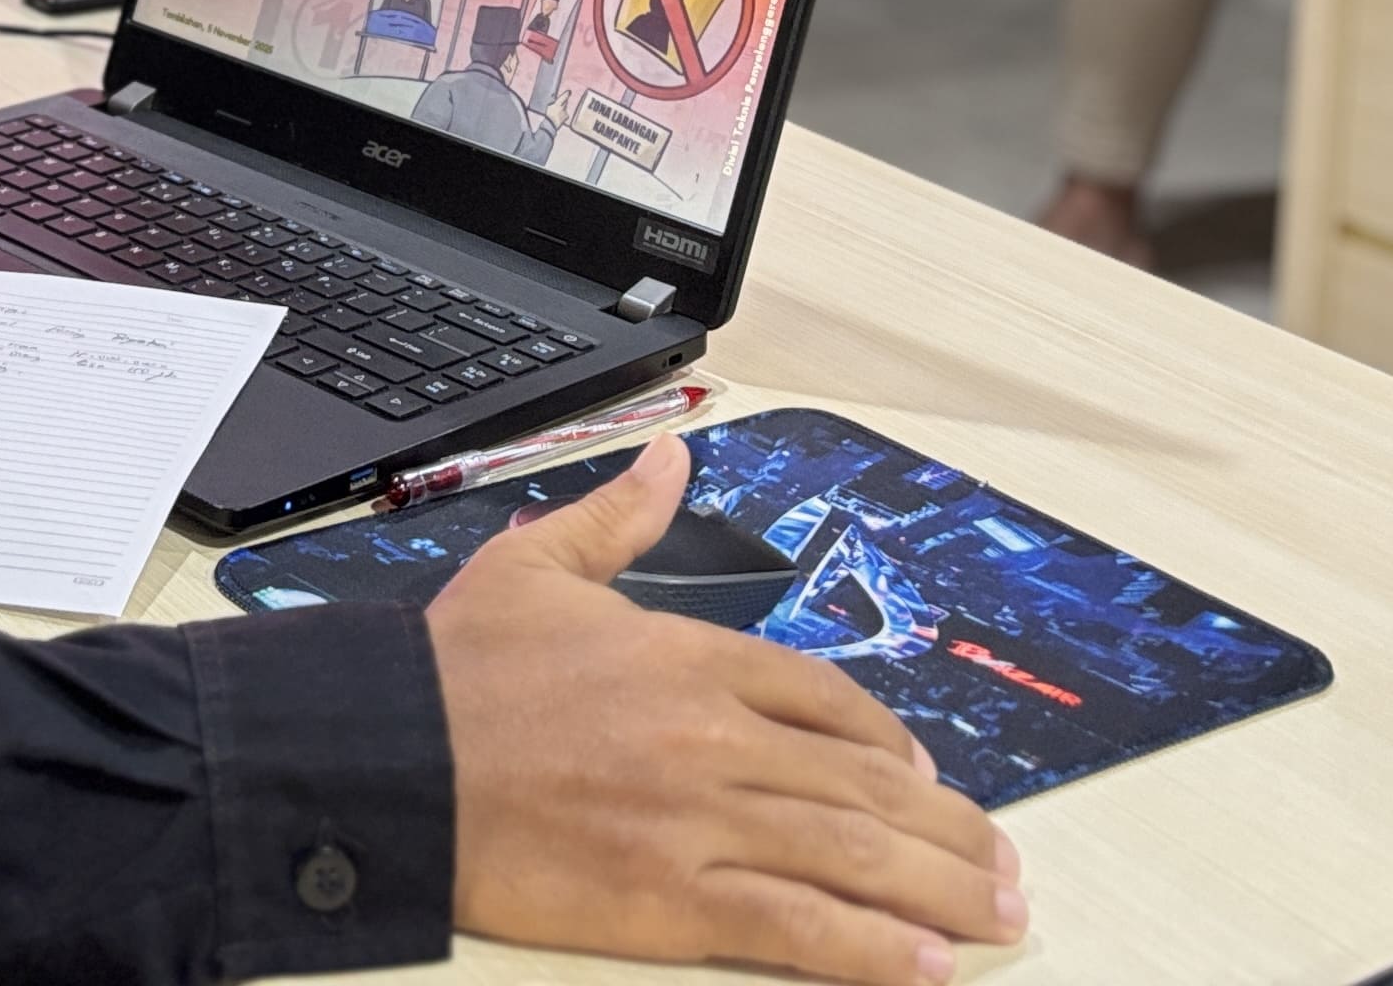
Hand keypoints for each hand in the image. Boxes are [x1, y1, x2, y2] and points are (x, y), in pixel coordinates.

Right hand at [427, 442, 1021, 982]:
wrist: (388, 754)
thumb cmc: (452, 670)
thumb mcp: (534, 566)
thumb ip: (618, 520)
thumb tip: (671, 457)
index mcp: (688, 656)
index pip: (825, 700)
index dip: (887, 744)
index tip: (924, 778)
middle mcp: (713, 736)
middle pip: (866, 786)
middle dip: (951, 834)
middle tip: (1005, 869)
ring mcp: (698, 821)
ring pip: (853, 856)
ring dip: (940, 892)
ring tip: (998, 918)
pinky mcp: (671, 898)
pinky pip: (794, 928)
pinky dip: (870, 951)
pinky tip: (927, 967)